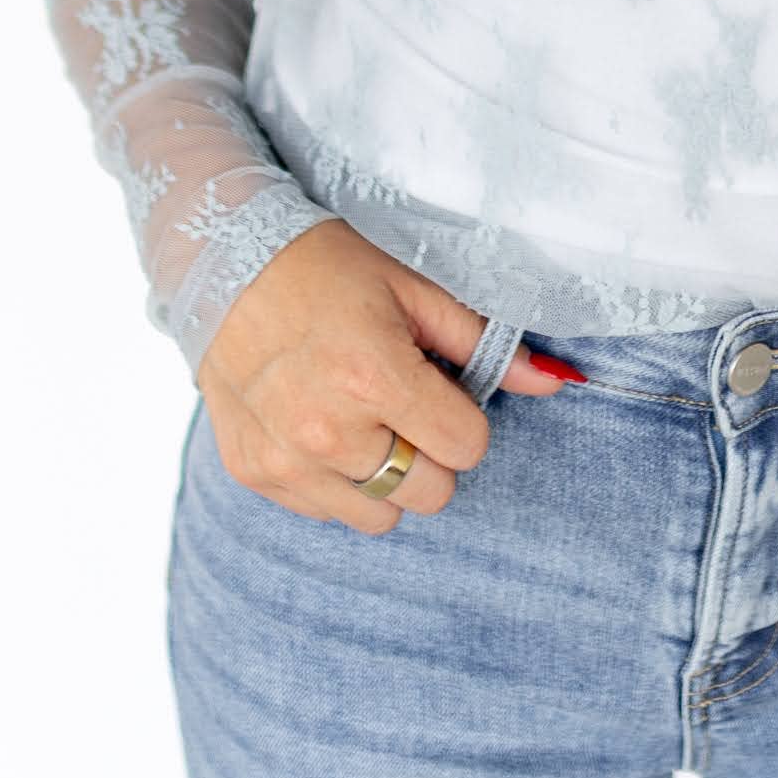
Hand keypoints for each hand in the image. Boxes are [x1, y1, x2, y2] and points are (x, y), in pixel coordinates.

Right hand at [196, 216, 577, 530]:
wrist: (221, 261)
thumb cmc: (326, 267)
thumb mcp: (412, 289)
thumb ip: (484, 343)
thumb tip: (556, 382)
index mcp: (375, 376)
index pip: (467, 448)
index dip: (463, 416)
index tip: (437, 386)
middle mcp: (327, 429)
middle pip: (431, 492)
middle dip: (430, 451)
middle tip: (399, 403)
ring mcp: (286, 458)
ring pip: (381, 516)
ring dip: (385, 476)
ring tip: (360, 419)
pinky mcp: (254, 472)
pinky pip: (327, 512)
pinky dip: (335, 481)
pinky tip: (318, 424)